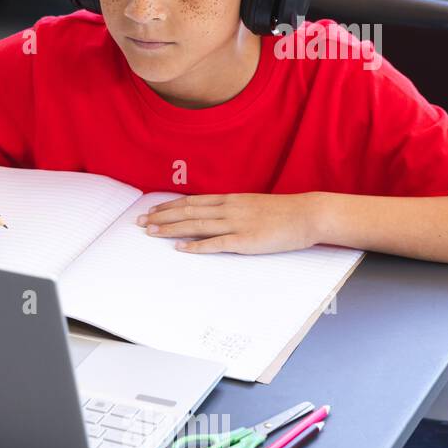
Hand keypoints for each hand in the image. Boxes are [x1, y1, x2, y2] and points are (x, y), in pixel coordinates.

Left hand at [135, 193, 324, 254]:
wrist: (308, 214)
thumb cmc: (282, 212)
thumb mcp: (252, 204)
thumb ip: (231, 209)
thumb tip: (212, 214)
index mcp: (229, 199)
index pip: (191, 201)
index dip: (168, 206)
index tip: (150, 211)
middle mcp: (228, 208)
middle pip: (187, 212)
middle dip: (161, 217)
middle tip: (139, 222)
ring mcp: (236, 224)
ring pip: (196, 225)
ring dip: (171, 229)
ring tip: (151, 232)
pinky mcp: (245, 240)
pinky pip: (216, 243)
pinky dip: (196, 246)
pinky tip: (181, 248)